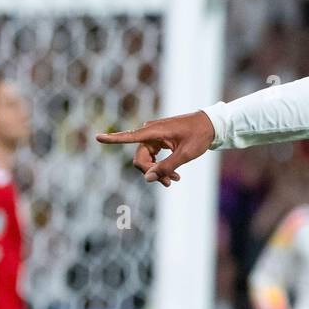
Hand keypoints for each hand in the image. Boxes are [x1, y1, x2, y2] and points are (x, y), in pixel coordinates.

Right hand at [96, 110, 215, 186]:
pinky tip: (172, 177)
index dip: (113, 139)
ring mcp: (153, 136)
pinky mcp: (158, 140)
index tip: (97, 137)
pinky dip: (160, 167)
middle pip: (140, 158)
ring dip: (157, 172)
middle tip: (169, 183)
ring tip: (174, 182)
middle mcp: (150, 132)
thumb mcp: (185, 154)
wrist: (211, 125)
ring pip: (147, 160)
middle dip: (151, 172)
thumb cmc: (199, 136)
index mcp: (154, 131)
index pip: (129, 136)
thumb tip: (147, 179)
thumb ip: (166, 167)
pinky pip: (153, 157)